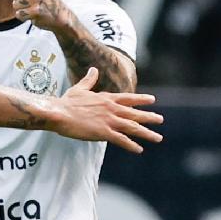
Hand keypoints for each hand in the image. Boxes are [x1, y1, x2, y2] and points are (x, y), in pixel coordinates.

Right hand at [47, 68, 162, 153]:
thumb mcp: (80, 88)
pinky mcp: (104, 132)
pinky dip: (131, 145)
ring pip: (132, 127)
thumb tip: (93, 69)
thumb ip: (89, 80)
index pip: (128, 98)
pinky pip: (121, 140)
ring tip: (157, 137)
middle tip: (160, 120)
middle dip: (149, 117)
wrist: (59, 113)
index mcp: (106, 98)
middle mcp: (111, 109)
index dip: (141, 99)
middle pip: (135, 113)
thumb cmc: (67, 102)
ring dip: (146, 133)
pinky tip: (139, 150)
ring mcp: (109, 121)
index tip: (152, 100)